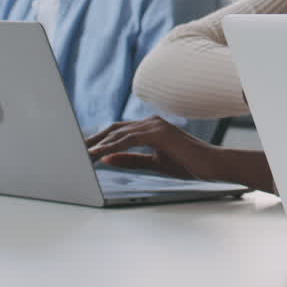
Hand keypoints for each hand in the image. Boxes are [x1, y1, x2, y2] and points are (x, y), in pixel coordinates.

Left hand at [85, 116, 220, 180]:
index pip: (118, 131)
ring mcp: (154, 125)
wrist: (211, 164)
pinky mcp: (157, 133)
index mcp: (151, 127)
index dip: (100, 140)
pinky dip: (110, 148)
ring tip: (81, 156)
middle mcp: (151, 122)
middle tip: (75, 151)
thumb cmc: (188, 164)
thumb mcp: (154, 163)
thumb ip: (131, 159)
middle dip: (93, 140)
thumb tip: (107, 158)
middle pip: (114, 129)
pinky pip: (127, 140)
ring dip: (98, 145)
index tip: (84, 151)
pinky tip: (97, 156)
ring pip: (118, 133)